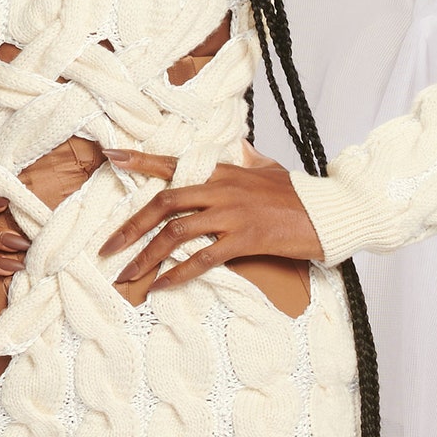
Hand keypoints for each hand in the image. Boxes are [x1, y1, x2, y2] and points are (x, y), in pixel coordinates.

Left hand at [99, 148, 323, 292]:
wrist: (329, 212)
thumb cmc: (299, 195)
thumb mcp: (270, 169)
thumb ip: (250, 160)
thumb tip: (243, 150)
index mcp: (222, 171)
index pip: (172, 163)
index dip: (139, 160)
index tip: (109, 156)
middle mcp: (221, 189)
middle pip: (163, 204)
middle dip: (130, 227)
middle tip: (107, 248)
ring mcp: (232, 214)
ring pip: (176, 233)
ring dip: (146, 257)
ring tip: (127, 276)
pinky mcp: (245, 239)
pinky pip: (202, 259)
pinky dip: (177, 274)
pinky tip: (160, 286)